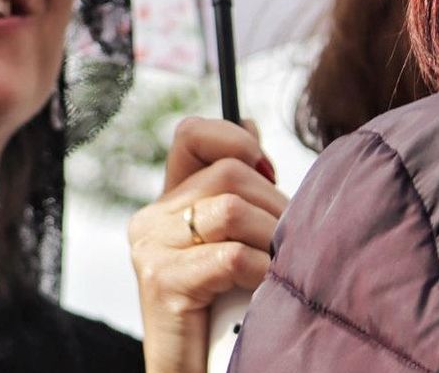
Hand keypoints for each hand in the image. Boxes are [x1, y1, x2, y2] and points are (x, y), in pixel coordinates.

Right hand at [129, 117, 287, 372]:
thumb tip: (250, 123)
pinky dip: (262, 272)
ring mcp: (152, 250)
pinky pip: (230, 256)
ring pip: (232, 209)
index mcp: (167, 205)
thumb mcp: (232, 241)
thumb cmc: (226, 315)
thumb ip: (237, 191)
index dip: (234, 138)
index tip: (267, 170)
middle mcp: (151, 220)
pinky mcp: (163, 283)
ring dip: (273, 240)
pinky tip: (266, 290)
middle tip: (288, 246)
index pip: (191, 135)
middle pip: (229, 175)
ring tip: (280, 269)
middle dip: (276, 207)